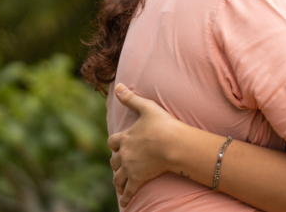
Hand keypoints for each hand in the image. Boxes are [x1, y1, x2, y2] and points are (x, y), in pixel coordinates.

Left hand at [108, 84, 186, 207]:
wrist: (172, 143)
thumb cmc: (163, 124)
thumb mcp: (147, 108)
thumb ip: (131, 98)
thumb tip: (117, 85)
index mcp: (125, 137)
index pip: (113, 142)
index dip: (115, 144)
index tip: (117, 145)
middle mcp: (124, 154)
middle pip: (114, 161)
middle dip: (116, 163)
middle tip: (120, 166)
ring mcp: (130, 168)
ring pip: (118, 177)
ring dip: (118, 181)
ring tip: (120, 185)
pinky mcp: (138, 179)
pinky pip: (129, 191)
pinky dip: (126, 198)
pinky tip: (124, 203)